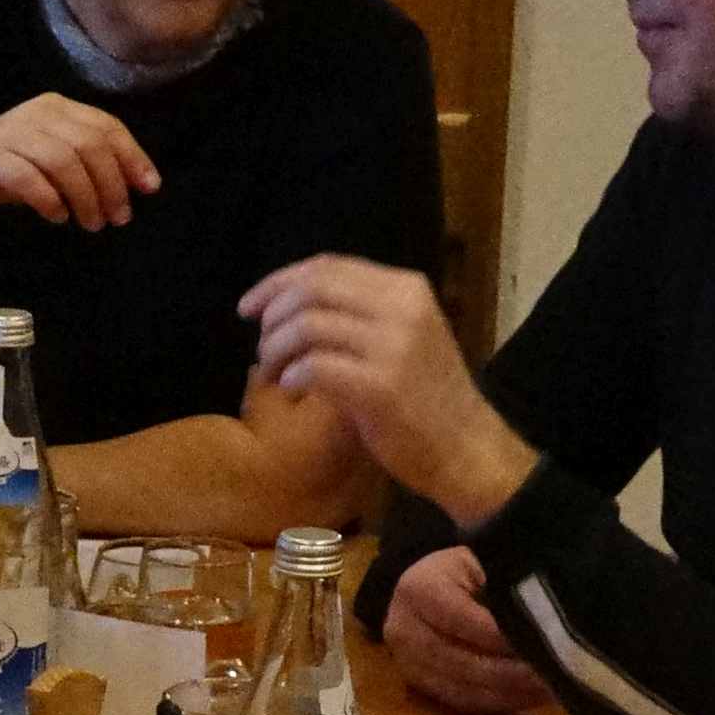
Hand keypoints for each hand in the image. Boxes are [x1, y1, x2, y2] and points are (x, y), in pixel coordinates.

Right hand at [0, 93, 156, 261]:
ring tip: (91, 224)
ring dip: (84, 197)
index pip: (106, 126)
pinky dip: (48, 199)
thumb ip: (93, 164)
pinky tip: (57, 217)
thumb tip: (141, 183)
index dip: (132, 157)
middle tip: (117, 219)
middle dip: (110, 184)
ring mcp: (8, 132)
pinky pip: (27, 177)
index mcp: (57, 107)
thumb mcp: (57, 162)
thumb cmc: (12, 173)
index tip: (148, 189)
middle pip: (88, 144)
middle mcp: (35, 112)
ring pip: (62, 160)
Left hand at [243, 258, 529, 519]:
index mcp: (406, 288)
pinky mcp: (380, 387)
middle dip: (272, 314)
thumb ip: (360, 311)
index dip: (279, 282)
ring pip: (307, 326)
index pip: (328, 266)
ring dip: (275, 350)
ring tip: (273, 372)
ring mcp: (393, 346)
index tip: (249, 306)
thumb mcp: (404, 335)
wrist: (465, 448)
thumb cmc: (426, 396)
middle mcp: (402, 308)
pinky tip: (291, 389)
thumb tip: (290, 301)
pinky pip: (313, 368)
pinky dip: (291, 377)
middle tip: (261, 344)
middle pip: (312, 289)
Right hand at [379, 544, 545, 714]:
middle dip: (511, 672)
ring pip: (464, 689)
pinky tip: (530, 698)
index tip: (540, 643)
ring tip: (549, 689)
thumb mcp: (480, 563)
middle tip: (552, 673)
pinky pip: (463, 703)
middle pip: (462, 661)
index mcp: (418, 590)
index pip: (464, 619)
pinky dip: (499, 703)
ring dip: (510, 693)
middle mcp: (403, 630)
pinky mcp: (418, 686)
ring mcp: (407, 663)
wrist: (422, 586)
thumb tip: (540, 619)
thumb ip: (503, 588)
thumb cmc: (462, 571)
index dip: (502, 636)